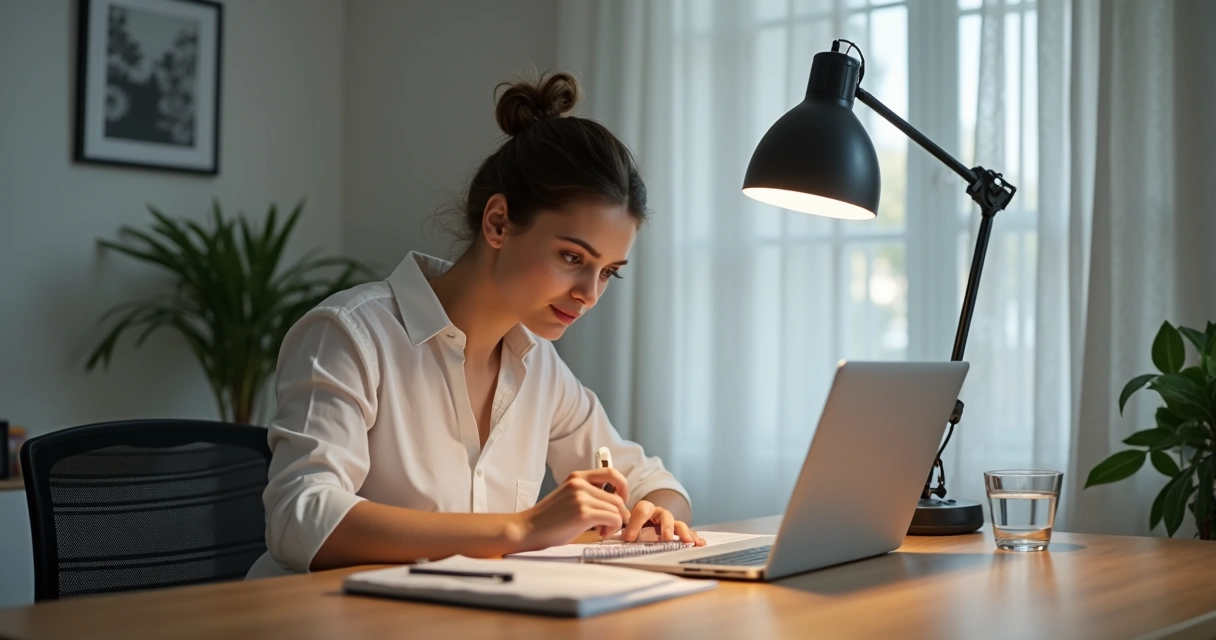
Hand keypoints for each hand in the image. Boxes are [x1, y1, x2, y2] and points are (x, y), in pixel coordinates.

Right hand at [512, 468, 631, 550]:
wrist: (526, 529)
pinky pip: (613, 519)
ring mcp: (581, 498)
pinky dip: (611, 528)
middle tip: (610, 524)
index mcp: (576, 477)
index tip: (620, 501)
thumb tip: (615, 503)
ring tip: (601, 531)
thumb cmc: (548, 519)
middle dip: (620, 513)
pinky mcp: (583, 514)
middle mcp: (579, 483)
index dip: (622, 487)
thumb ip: (588, 493)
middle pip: (617, 496)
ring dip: (614, 523)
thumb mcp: (568, 497)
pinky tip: (599, 533)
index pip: (611, 473)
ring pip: (617, 509)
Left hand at [620, 500, 705, 545]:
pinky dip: (694, 538)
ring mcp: (670, 523)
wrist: (640, 525)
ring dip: (683, 532)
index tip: (630, 537)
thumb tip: (605, 532)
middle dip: (665, 526)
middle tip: (665, 538)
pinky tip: (699, 544)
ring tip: (688, 542)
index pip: (642, 509)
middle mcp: (659, 514)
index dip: (636, 522)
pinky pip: (688, 533)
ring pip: (678, 524)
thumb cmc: (631, 526)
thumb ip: (617, 528)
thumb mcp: (623, 526)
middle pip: (665, 514)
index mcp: (644, 510)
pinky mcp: (678, 533)